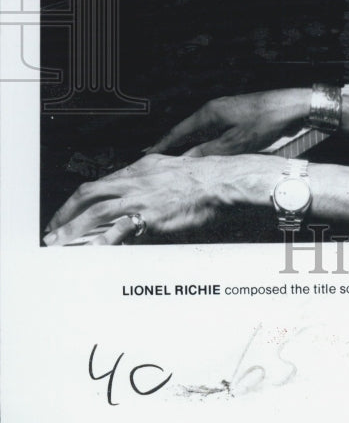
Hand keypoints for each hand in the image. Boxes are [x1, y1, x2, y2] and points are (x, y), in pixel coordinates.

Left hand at [42, 153, 282, 244]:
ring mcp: (140, 197)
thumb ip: (150, 182)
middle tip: (51, 232)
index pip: (97, 184)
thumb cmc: (203, 180)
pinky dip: (99, 242)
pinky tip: (89, 252)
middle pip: (88, 194)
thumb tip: (138, 195)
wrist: (223, 182)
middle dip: (65, 214)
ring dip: (72, 230)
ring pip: (95, 212)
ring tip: (57, 245)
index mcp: (139, 169)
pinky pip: (117, 230)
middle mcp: (134, 180)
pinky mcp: (149, 215)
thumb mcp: (171, 172)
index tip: (65, 215)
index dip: (76, 201)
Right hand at [145, 88, 312, 156]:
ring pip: (202, 132)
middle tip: (158, 158)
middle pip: (188, 131)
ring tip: (177, 159)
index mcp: (210, 112)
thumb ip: (210, 152)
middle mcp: (215, 109)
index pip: (179, 131)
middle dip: (173, 145)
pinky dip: (206, 143)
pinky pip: (215, 132)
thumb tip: (187, 161)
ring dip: (191, 146)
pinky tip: (206, 153)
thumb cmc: (266, 120)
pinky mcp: (238, 117)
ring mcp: (227, 112)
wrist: (292, 107)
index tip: (147, 153)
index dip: (163, 144)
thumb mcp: (236, 142)